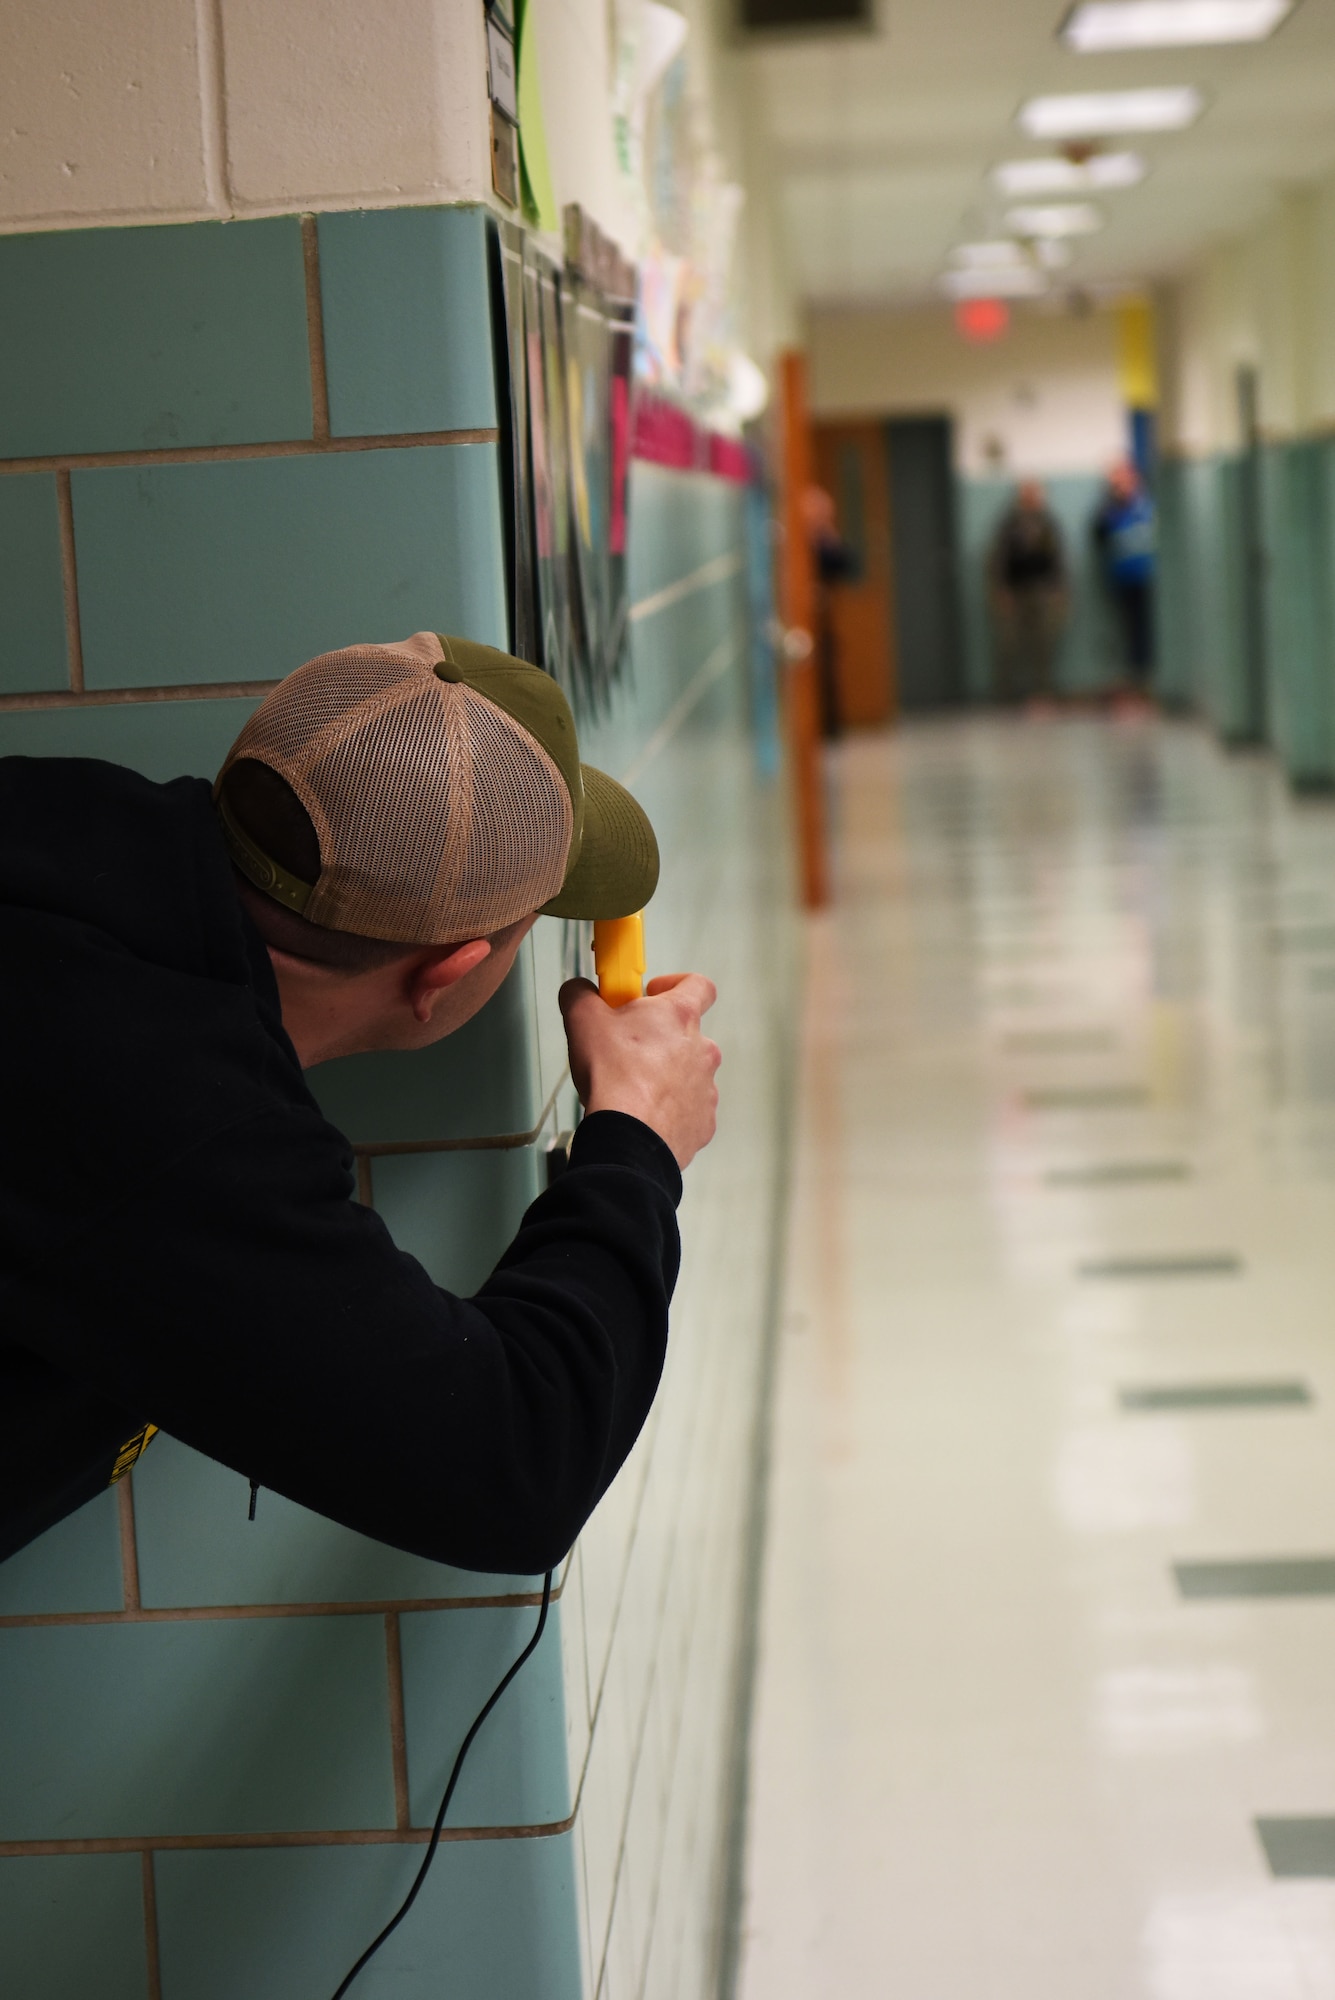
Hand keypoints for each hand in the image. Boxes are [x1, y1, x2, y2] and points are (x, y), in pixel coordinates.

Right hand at [559, 972, 720, 1169]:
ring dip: (666, 1077)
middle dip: (660, 1039)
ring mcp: (707, 1089)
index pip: (699, 985)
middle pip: (688, 1034)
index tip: (651, 995)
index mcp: (680, 1016)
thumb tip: (579, 990)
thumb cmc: (612, 1074)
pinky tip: (644, 1116)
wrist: (628, 1137)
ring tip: (632, 1089)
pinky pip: (688, 1109)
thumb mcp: (582, 1020)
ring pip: (688, 1074)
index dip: (675, 984)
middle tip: (627, 1050)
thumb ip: (580, 994)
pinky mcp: (703, 1123)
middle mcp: (703, 1050)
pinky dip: (669, 1110)